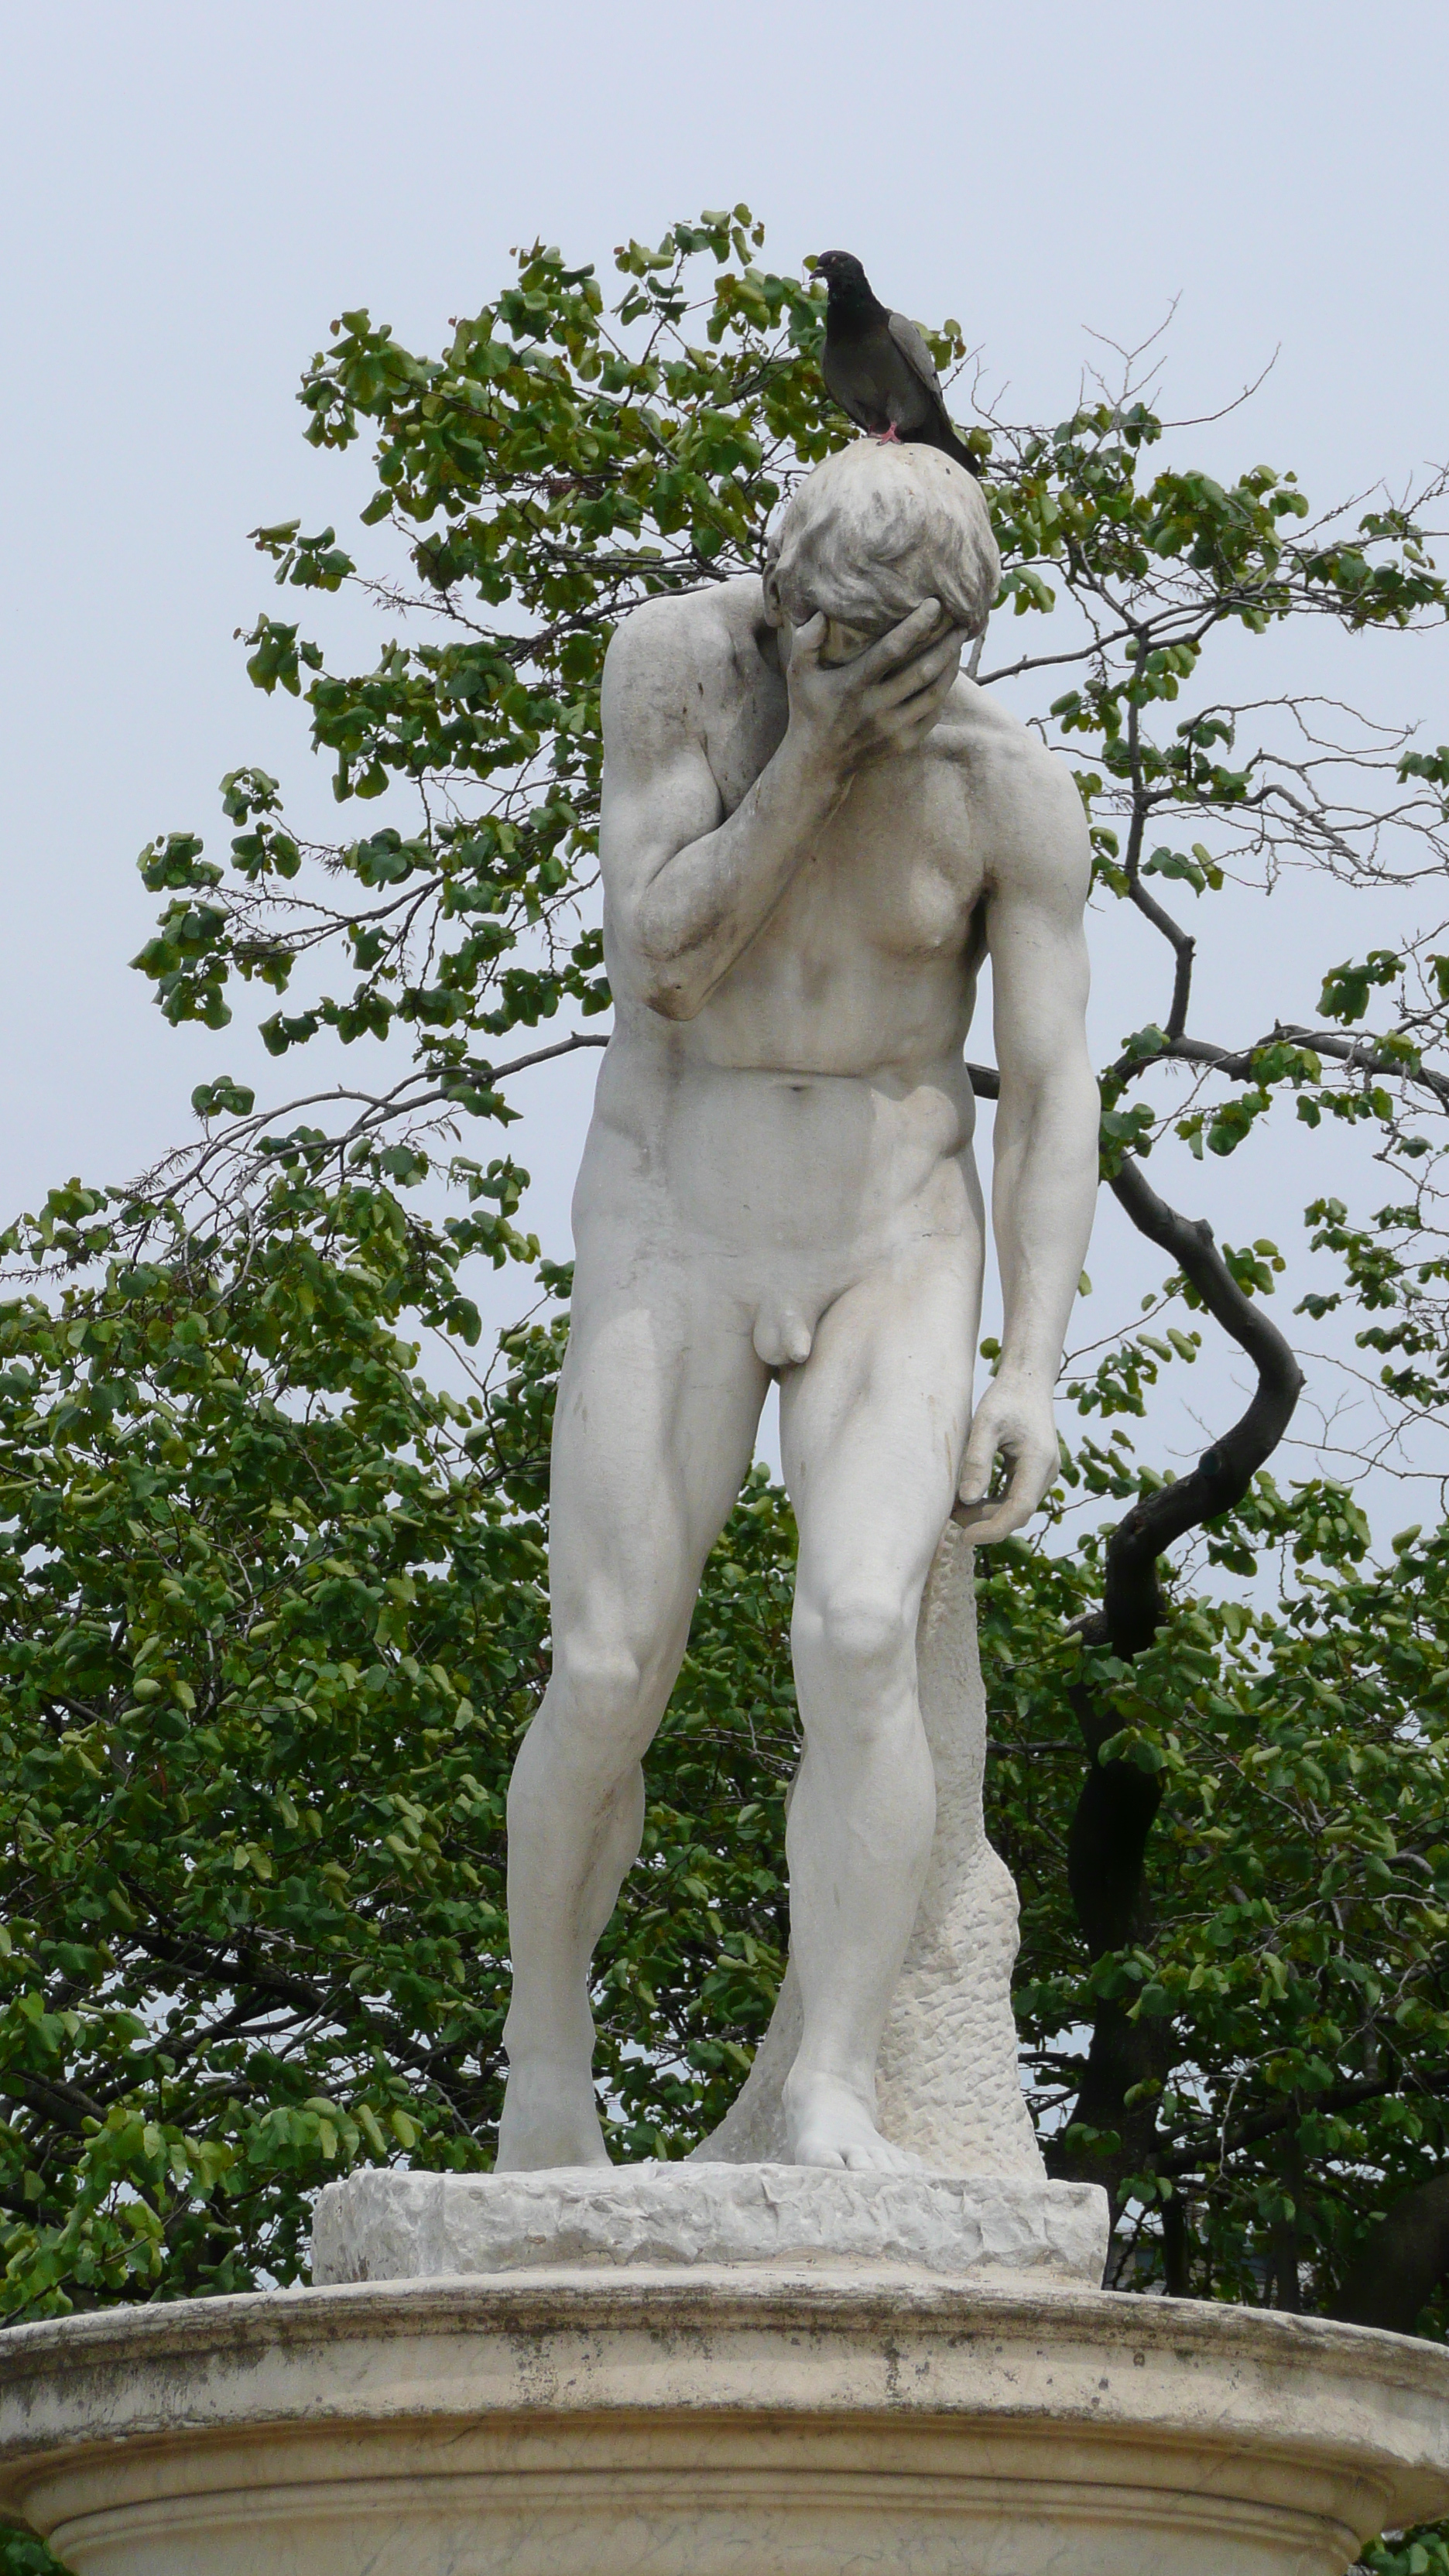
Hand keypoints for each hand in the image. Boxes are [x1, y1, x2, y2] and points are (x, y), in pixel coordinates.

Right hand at [784, 598, 963, 781]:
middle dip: (947, 645)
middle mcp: (876, 708)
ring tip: (958, 647)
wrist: (818, 763)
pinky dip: (943, 694)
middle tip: (961, 624)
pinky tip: (946, 677)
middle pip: (923, 671)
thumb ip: (805, 642)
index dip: (916, 626)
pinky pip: (933, 715)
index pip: (892, 650)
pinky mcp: (903, 743)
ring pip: (934, 694)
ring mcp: (892, 729)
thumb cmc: (810, 710)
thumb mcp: (798, 675)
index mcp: (853, 686)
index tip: (935, 605)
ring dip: (951, 668)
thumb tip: (819, 613)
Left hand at [953, 1377, 1060, 1544]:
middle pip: (1018, 1512)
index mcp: (1038, 1461)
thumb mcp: (985, 1424)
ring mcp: (1044, 1472)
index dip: (993, 1529)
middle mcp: (1047, 1471)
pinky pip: (1015, 1496)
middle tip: (950, 1519)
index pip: (1019, 1510)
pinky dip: (993, 1501)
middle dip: (985, 1522)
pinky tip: (969, 1497)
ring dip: (988, 1513)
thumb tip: (967, 1499)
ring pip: (1016, 1506)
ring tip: (956, 1508)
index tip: (965, 1536)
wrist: (1028, 1379)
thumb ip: (977, 1461)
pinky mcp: (1035, 1470)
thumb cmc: (1006, 1397)